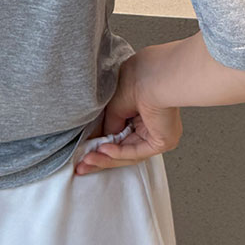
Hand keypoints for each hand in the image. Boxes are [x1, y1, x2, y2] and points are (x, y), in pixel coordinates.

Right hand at [75, 49, 182, 175]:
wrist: (152, 77)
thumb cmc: (136, 80)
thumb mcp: (113, 106)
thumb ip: (108, 124)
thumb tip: (101, 142)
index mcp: (141, 112)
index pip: (119, 136)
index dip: (99, 147)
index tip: (82, 154)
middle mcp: (151, 124)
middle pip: (123, 149)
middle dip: (100, 159)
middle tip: (81, 166)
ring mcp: (158, 134)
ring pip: (128, 153)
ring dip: (105, 158)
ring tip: (87, 160)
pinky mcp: (163, 141)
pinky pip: (137, 151)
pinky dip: (118, 153)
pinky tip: (103, 151)